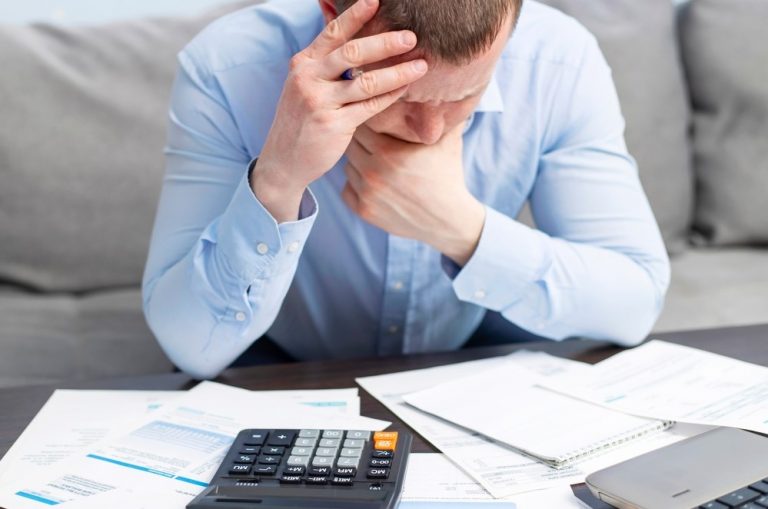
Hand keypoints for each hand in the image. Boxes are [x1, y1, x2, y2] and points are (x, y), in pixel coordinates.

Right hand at [251, 0, 427, 221]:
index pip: (333, 32)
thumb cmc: (301, 120)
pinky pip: (369, 106)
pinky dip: (390, 96)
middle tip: (411, 38)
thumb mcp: (303, 85)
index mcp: (303, 63)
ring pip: (366, 81)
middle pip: (353, 53)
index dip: (355, 15)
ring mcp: (319, 102)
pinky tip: (405, 88)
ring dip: (397, 72)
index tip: (376, 1)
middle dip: (385, 42)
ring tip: (421, 66)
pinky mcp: (332, 124)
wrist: (283, 160)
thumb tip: (353, 39)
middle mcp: (308, 78)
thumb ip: (325, 63)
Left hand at [343, 124, 485, 265]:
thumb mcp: (447, 140)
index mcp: (389, 151)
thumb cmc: (448, 175)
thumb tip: (442, 80)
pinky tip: (373, 182)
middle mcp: (373, 171)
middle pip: (351, 142)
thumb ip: (438, 112)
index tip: (375, 117)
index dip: (369, 117)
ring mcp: (366, 193)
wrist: (449, 220)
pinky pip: (346, 188)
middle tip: (373, 137)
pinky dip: (356, 185)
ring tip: (375, 160)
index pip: (363, 122)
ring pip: (347, 165)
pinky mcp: (363, 210)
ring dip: (357, 160)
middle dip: (360, 138)